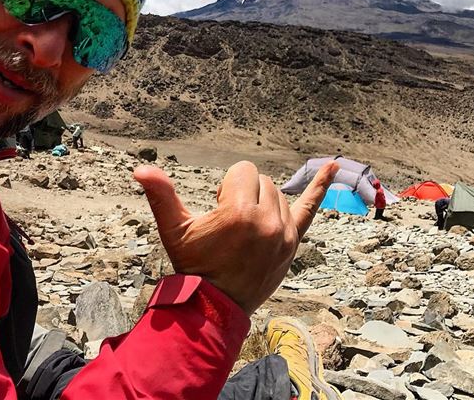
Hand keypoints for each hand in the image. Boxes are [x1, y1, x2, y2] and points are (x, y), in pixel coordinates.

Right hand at [133, 160, 338, 315]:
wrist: (215, 307)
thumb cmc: (193, 266)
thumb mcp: (174, 230)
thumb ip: (161, 195)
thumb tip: (140, 168)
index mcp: (240, 212)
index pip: (242, 171)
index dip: (226, 187)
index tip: (218, 211)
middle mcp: (267, 220)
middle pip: (261, 180)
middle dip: (244, 192)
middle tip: (230, 224)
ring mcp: (285, 232)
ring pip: (279, 193)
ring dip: (263, 201)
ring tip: (246, 228)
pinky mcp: (294, 242)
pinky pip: (311, 208)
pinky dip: (321, 185)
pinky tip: (334, 166)